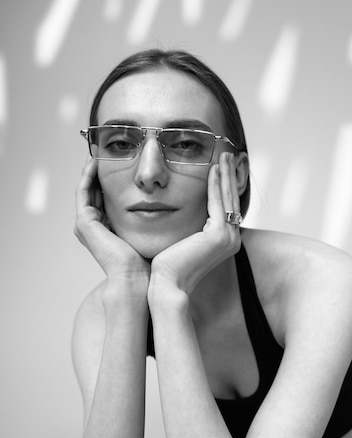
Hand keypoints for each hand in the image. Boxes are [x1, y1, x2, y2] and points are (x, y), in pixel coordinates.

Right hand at [75, 157, 149, 282]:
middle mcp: (93, 229)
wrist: (139, 280)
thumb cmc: (150, 263)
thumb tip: (176, 203)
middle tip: (110, 151)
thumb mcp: (154, 234)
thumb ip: (158, 219)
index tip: (126, 163)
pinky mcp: (85, 223)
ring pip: (86, 189)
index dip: (114, 180)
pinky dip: (88, 175)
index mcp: (106, 232)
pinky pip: (83, 191)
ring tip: (101, 151)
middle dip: (102, 172)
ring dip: (92, 169)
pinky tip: (98, 161)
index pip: (107, 199)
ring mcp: (86, 226)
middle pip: (95, 192)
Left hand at [150, 152, 241, 295]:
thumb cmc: (169, 267)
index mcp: (225, 243)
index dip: (224, 186)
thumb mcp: (183, 242)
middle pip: (231, 200)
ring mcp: (228, 238)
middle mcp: (232, 241)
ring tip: (224, 156)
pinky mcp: (218, 235)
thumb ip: (190, 228)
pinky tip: (213, 169)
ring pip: (227, 198)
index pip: (226, 208)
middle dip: (229, 176)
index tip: (220, 168)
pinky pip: (218, 203)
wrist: (167, 284)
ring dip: (225, 174)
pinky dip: (216, 184)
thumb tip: (182, 214)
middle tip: (227, 155)